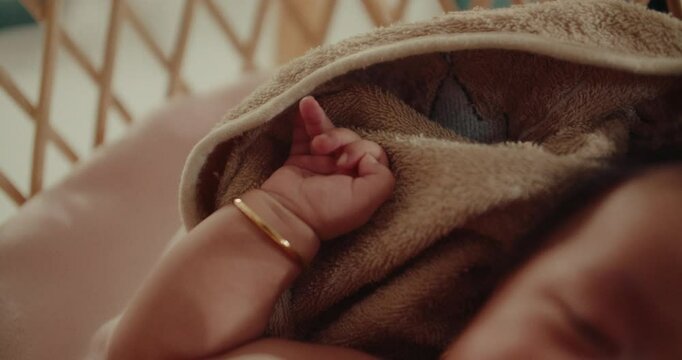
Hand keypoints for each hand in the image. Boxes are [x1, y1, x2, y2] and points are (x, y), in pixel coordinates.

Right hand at [261, 96, 394, 240]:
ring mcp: (321, 162)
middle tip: (323, 151)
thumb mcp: (367, 199)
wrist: (287, 215)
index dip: (361, 150)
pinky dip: (305, 116)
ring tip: (311, 120)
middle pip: (351, 138)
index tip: (345, 163)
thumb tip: (370, 155)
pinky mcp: (299, 156)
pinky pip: (304, 130)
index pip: (372, 151)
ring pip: (329, 131)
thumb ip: (382, 176)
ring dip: (321, 122)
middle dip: (340, 138)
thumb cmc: (328, 211)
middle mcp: (344, 171)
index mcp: (361, 181)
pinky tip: (305, 104)